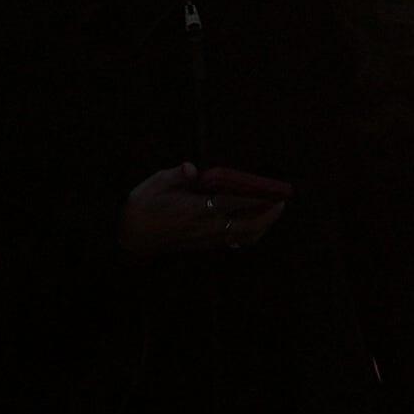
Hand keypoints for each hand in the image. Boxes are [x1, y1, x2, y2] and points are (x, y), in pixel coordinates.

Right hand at [120, 162, 290, 257]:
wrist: (131, 237)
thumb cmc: (141, 206)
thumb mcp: (153, 184)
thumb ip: (175, 175)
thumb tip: (191, 168)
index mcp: (195, 210)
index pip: (233, 203)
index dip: (255, 197)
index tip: (271, 189)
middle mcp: (205, 227)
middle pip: (247, 225)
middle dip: (268, 215)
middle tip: (282, 201)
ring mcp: (206, 239)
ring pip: (243, 237)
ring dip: (263, 225)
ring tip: (273, 212)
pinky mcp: (204, 245)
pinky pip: (234, 241)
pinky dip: (249, 233)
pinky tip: (254, 223)